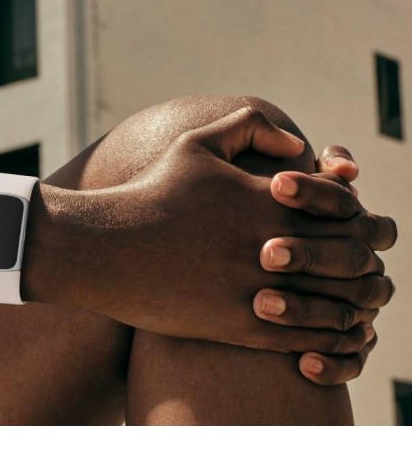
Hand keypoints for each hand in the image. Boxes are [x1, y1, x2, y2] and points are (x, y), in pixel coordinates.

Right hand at [69, 107, 392, 358]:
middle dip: (360, 260)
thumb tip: (297, 143)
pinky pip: (304, 338)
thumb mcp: (196, 144)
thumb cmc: (152, 192)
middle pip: (351, 258)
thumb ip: (250, 127)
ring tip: (339, 298)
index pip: (347, 209)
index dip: (353, 216)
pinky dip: (322, 336)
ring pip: (336, 304)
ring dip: (348, 302)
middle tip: (350, 265)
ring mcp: (259, 288)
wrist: (106, 246)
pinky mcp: (240, 326)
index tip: (339, 223)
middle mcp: (273, 244)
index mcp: (270, 199)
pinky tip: (313, 328)